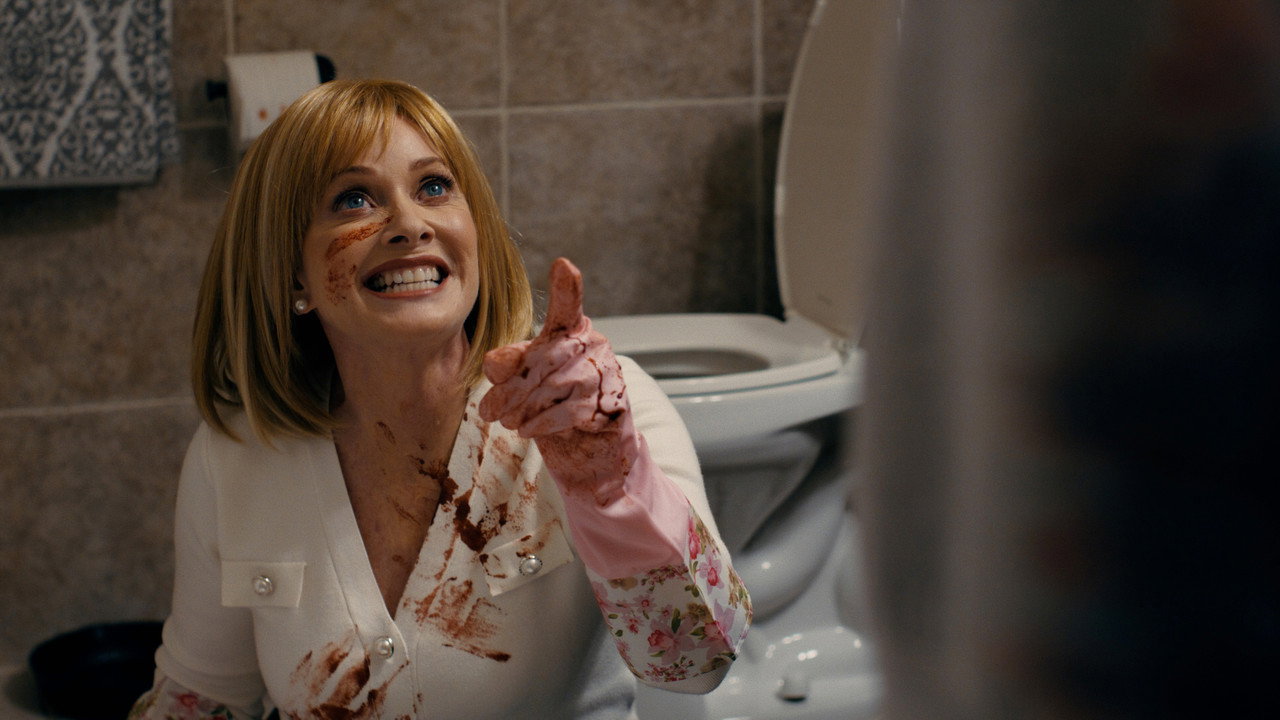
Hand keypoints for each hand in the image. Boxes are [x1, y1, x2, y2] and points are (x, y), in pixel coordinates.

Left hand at [478, 258, 637, 502]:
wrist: (592, 447)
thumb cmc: (553, 403)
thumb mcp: (526, 380)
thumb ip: (510, 365)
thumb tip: (495, 363)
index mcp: (571, 329)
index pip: (569, 303)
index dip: (566, 285)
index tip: (563, 266)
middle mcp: (592, 344)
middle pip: (543, 358)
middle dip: (510, 388)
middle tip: (488, 410)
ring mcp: (604, 373)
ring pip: (553, 387)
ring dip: (522, 409)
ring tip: (507, 422)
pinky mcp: (609, 402)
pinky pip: (567, 411)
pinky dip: (541, 423)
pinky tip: (527, 430)